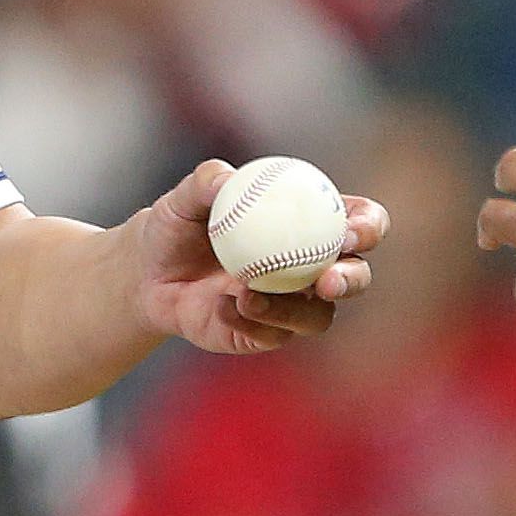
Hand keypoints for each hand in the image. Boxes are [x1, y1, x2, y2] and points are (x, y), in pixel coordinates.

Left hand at [133, 160, 389, 357]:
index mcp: (311, 223)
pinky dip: (250, 321)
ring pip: (318, 317)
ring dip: (291, 309)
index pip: (361, 222)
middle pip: (356, 277)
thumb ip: (207, 181)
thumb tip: (229, 179)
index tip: (349, 232)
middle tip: (326, 281)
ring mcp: (292, 305)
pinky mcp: (265, 334)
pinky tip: (220, 306)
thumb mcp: (185, 197)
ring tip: (247, 292)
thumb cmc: (178, 225)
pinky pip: (272, 336)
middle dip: (352, 280)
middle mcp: (312, 267)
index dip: (368, 227)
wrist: (148, 274)